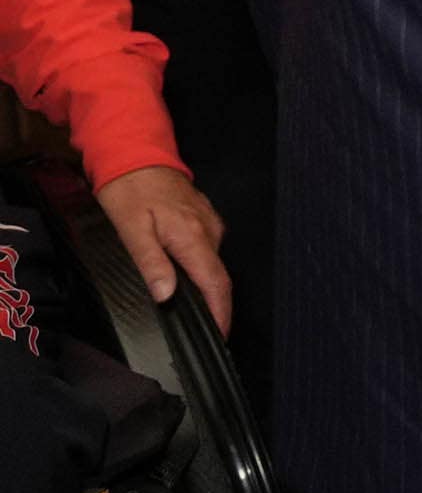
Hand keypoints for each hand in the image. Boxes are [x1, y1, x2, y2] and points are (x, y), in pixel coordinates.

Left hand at [95, 165, 229, 331]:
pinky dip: (203, 270)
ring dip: (208, 288)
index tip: (221, 338)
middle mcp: (208, 230)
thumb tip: (166, 295)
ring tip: (195, 312)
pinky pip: (209, 250)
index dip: (221, 313)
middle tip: (205, 333)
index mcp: (191, 236)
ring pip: (213, 264)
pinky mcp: (205, 218)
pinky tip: (189, 279)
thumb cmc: (130, 192)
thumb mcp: (131, 230)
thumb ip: (151, 263)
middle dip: (216, 307)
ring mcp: (210, 222)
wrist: (138, 154)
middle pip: (218, 277)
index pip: (215, 283)